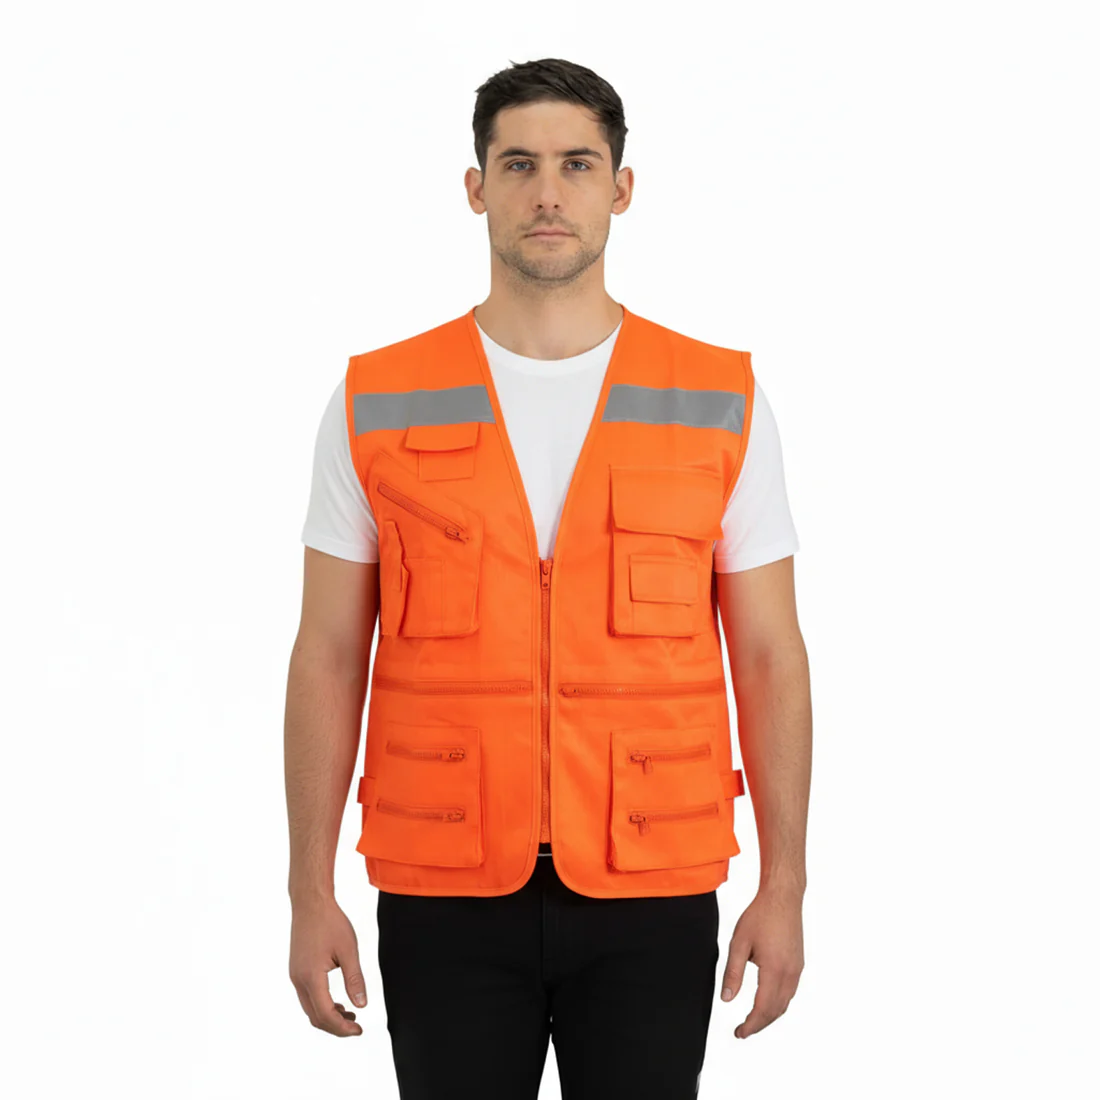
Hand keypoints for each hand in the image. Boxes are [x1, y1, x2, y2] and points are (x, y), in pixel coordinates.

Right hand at [289, 896, 367, 1035]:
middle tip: (356, 1027)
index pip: (325, 1014)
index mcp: (311, 977)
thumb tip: (362, 1005)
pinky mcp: (296, 970)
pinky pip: (307, 997)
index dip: (342, 1027)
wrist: (310, 903)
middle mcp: (298, 980)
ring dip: (328, 1017)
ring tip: (350, 1015)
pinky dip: (321, 1005)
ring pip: (310, 1008)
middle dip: (335, 1027)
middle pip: (315, 1017)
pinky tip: (337, 1002)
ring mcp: (295, 976)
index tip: (358, 1030)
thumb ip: (355, 979)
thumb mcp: (348, 950)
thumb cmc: (330, 922)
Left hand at [719, 884, 803, 1038]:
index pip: (763, 1009)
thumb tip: (727, 1000)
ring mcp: (797, 969)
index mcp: (774, 970)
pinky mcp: (799, 964)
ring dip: (769, 1016)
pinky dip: (778, 1004)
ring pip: (785, 1003)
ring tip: (752, 1020)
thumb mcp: (739, 943)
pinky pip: (790, 992)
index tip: (738, 1033)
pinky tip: (766, 1002)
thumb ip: (733, 973)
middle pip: (775, 1011)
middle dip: (759, 1024)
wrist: (783, 898)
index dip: (751, 1025)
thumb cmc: (759, 916)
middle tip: (742, 1031)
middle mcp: (790, 974)